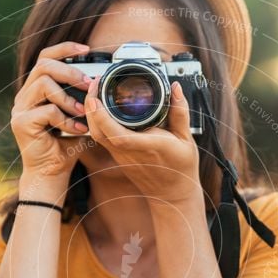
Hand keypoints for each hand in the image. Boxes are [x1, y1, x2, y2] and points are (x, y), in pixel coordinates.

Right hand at [11, 41, 92, 179]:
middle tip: (88, 84)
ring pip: (43, 84)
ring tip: (83, 113)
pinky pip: (47, 111)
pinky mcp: (21, 123)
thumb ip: (83, 99)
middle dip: (70, 72)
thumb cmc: (65, 147)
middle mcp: (24, 96)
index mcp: (35, 91)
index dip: (64, 49)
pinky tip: (77, 131)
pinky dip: (66, 120)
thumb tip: (99, 81)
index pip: (45, 58)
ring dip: (68, 98)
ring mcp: (19, 109)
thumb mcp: (77, 117)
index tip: (86, 49)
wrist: (51, 174)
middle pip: (43, 65)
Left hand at [83, 76, 201, 205]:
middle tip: (94, 83)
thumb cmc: (181, 168)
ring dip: (91, 112)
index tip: (97, 98)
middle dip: (91, 106)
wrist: (172, 195)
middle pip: (100, 132)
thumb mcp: (186, 139)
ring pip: (97, 135)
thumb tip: (175, 88)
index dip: (103, 117)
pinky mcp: (118, 157)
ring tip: (96, 91)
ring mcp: (121, 156)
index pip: (119, 135)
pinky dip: (96, 121)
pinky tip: (100, 107)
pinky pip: (101, 138)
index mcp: (149, 147)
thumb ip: (180, 112)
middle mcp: (130, 153)